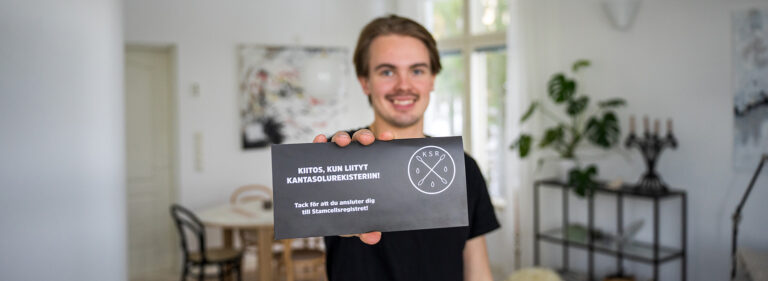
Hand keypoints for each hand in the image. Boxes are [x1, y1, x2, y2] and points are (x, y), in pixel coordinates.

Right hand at [312, 128, 392, 244]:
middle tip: (367, 141)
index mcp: (369, 168)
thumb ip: (365, 229)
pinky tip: (320, 140)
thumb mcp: (357, 223)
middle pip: (360, 141)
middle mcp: (354, 158)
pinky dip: (319, 141)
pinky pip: (318, 148)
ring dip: (342, 137)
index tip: (389, 138)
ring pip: (340, 140)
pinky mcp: (319, 159)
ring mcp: (336, 157)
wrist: (329, 216)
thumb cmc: (348, 214)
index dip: (384, 141)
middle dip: (364, 136)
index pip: (379, 151)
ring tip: (342, 142)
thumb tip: (373, 237)